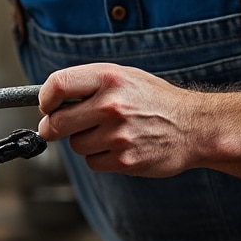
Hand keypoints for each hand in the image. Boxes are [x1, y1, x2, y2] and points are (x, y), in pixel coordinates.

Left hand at [36, 63, 197, 176]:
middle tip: (60, 126)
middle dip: (53, 127)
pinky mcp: (124, 160)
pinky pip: (92, 162)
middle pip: (56, 123)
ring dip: (84, 142)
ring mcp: (117, 135)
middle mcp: (111, 105)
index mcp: (109, 78)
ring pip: (75, 145)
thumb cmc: (155, 100)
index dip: (45, 99)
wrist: (195, 127)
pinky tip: (119, 147)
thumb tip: (50, 99)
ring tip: (109, 133)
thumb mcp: (124, 77)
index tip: (46, 106)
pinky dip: (100, 158)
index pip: (57, 85)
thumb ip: (89, 84)